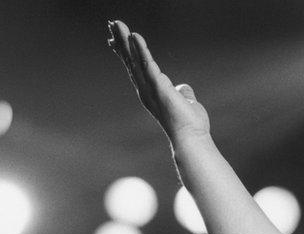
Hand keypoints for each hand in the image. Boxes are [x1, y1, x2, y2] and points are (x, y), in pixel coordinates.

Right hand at [107, 20, 209, 141]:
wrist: (191, 139)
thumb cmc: (189, 125)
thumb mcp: (186, 103)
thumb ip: (182, 93)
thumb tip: (183, 88)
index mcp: (151, 92)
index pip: (136, 68)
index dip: (126, 53)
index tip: (115, 40)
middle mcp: (146, 90)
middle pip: (131, 61)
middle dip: (121, 42)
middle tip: (112, 24)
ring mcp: (150, 88)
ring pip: (135, 60)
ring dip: (126, 41)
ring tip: (116, 24)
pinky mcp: (158, 87)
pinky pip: (148, 64)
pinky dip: (141, 49)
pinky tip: (135, 36)